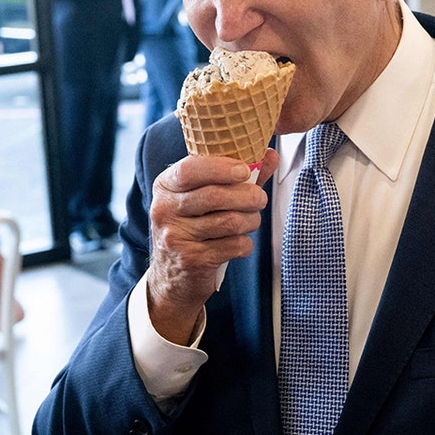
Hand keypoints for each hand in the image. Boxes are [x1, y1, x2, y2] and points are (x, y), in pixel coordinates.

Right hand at [145, 149, 278, 343]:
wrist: (172, 279)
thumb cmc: (193, 229)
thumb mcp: (204, 198)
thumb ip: (236, 176)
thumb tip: (270, 154)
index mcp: (165, 187)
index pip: (190, 169)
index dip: (222, 167)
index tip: (245, 170)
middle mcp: (164, 210)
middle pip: (215, 195)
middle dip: (248, 196)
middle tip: (259, 198)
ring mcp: (175, 237)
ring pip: (230, 221)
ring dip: (251, 220)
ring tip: (250, 220)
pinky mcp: (191, 261)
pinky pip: (233, 245)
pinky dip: (245, 244)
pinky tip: (239, 243)